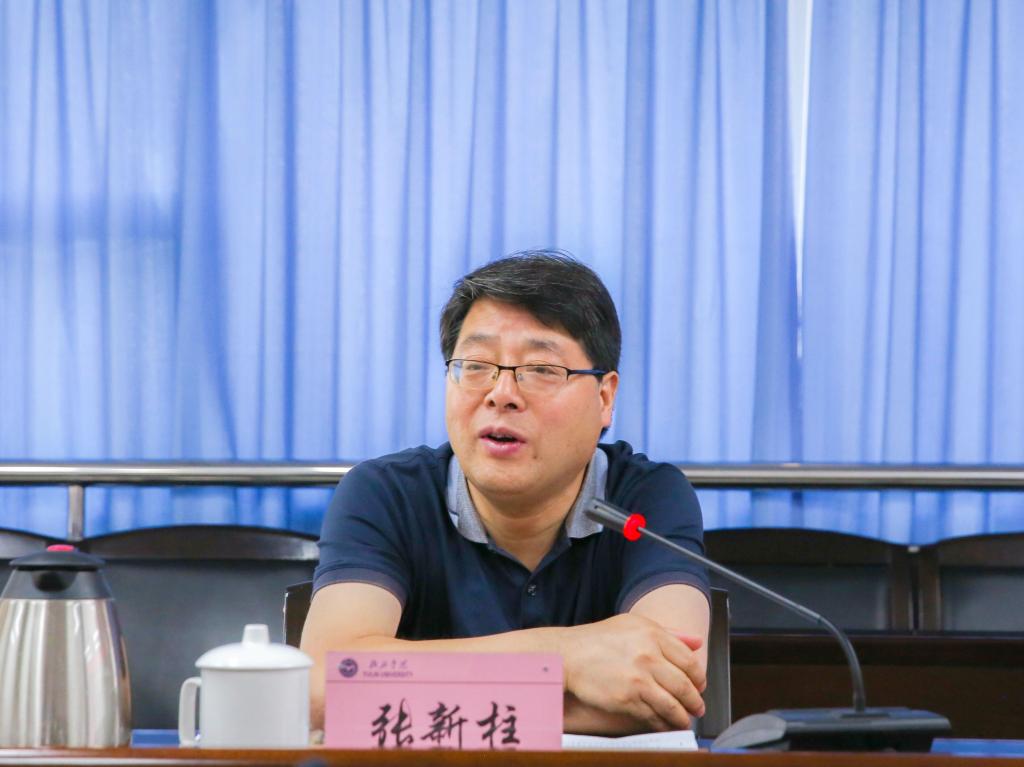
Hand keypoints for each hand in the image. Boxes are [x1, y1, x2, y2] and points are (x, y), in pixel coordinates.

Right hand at [560, 614, 706, 730]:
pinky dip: (663, 724)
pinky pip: (653, 717)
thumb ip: (669, 633)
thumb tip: (697, 642)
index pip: (689, 661)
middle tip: (697, 707)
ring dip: (682, 717)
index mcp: (653, 635)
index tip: (700, 685)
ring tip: (684, 720)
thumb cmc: (599, 639)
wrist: (568, 655)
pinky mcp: (626, 699)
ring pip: (673, 706)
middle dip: (695, 701)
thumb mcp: (633, 624)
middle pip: (685, 686)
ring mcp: (638, 679)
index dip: (699, 678)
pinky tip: (664, 724)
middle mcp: (648, 656)